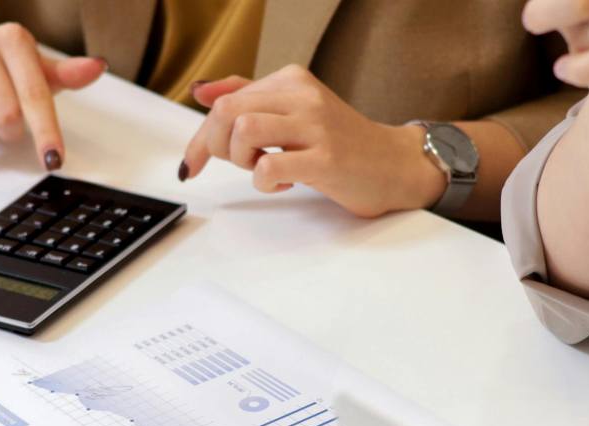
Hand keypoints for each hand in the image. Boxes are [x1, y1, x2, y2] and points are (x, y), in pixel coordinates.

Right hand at [0, 23, 107, 169]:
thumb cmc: (0, 61)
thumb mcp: (35, 66)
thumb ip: (65, 73)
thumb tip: (96, 67)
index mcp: (13, 38)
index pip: (35, 94)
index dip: (46, 131)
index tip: (54, 158)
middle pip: (5, 116)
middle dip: (11, 129)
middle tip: (6, 116)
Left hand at [179, 66, 442, 217]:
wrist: (395, 165)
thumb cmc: (341, 143)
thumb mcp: (294, 111)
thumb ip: (249, 97)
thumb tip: (202, 91)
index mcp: (291, 80)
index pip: (225, 100)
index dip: (200, 137)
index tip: (192, 163)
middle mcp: (303, 96)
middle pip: (226, 111)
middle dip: (216, 146)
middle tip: (241, 164)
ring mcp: (316, 126)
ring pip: (243, 131)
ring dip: (242, 159)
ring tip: (263, 168)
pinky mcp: (326, 159)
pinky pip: (268, 167)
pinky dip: (265, 182)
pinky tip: (287, 182)